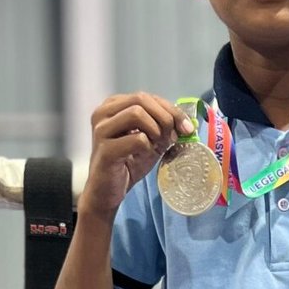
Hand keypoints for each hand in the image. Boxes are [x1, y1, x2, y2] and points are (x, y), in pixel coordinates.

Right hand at [78, 93, 191, 220]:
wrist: (107, 191)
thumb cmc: (127, 164)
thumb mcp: (150, 140)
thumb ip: (164, 127)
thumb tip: (187, 124)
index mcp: (113, 106)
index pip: (147, 97)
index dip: (171, 109)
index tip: (187, 127)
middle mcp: (103, 113)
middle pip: (141, 99)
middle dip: (165, 117)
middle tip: (174, 137)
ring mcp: (101, 130)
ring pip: (137, 114)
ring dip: (155, 130)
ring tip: (156, 146)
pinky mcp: (105, 149)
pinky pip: (137, 139)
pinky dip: (147, 148)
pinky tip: (142, 156)